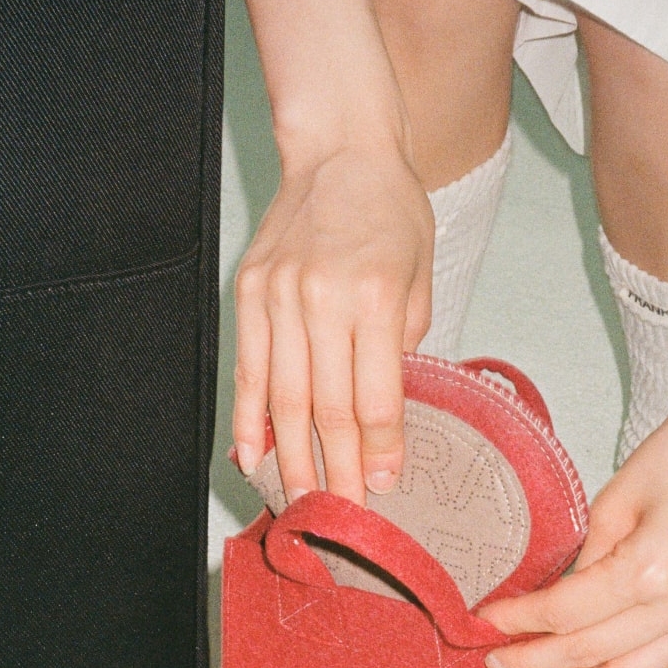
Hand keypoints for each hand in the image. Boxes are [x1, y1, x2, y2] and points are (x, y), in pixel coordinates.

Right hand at [233, 144, 434, 505]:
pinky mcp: (248, 291)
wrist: (340, 151)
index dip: (378, 449)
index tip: (383, 487)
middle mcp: (321, 297)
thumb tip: (384, 413)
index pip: (375, 394)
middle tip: (343, 517)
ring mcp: (278, 295)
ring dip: (292, 457)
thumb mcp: (420, 275)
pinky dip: (248, 419)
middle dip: (337, 469)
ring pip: (282, 397)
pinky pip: (246, 369)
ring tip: (302, 500)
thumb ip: (403, 344)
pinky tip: (253, 458)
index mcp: (376, 294)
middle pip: (327, 406)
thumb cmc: (391, 210)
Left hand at [478, 354, 667, 667]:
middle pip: (591, 655)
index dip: (520, 621)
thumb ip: (586, 554)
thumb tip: (558, 597)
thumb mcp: (620, 494)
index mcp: (653, 569)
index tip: (488, 621)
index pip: (566, 613)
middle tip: (495, 662)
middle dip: (535, 662)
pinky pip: (661, 660)